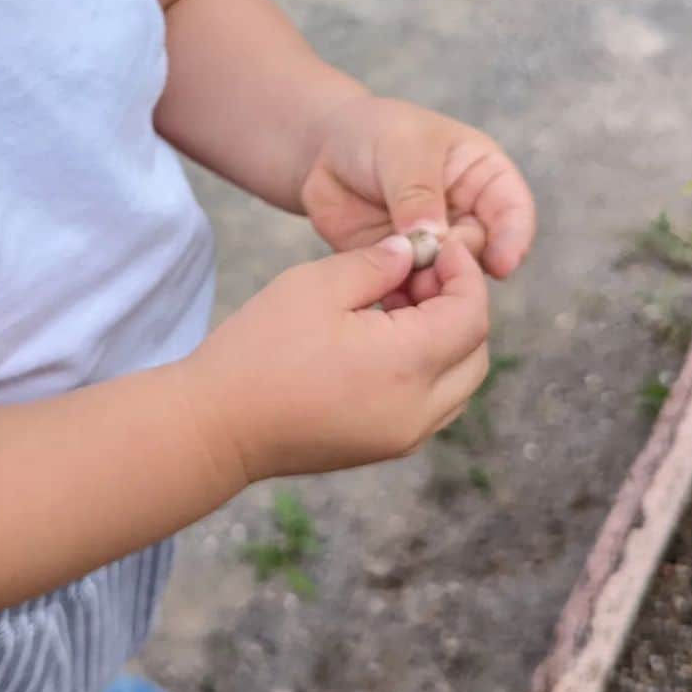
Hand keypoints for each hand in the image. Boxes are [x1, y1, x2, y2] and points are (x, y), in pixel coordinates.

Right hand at [184, 235, 488, 483]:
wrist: (216, 426)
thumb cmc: (259, 351)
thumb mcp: (316, 286)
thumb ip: (375, 264)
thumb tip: (411, 252)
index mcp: (406, 365)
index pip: (472, 314)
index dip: (463, 272)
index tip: (436, 245)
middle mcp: (418, 410)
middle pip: (475, 352)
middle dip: (459, 304)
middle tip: (416, 272)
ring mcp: (403, 436)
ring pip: (459, 383)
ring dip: (445, 339)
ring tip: (396, 304)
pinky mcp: (384, 446)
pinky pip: (433, 404)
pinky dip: (427, 368)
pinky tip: (381, 339)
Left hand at [298, 95, 535, 304]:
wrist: (322, 149)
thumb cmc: (372, 133)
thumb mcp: (400, 147)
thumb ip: (417, 191)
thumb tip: (434, 239)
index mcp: (483, 176)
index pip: (514, 210)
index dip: (513, 238)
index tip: (501, 264)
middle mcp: (466, 214)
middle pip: (481, 251)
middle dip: (461, 262)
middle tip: (432, 261)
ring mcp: (435, 243)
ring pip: (448, 277)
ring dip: (432, 285)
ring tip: (409, 281)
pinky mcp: (402, 265)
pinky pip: (412, 290)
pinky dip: (403, 296)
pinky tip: (389, 294)